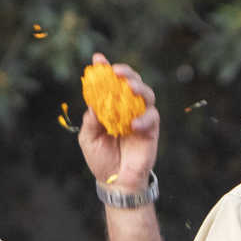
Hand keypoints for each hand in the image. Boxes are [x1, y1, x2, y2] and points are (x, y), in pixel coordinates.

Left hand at [78, 54, 159, 192]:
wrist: (115, 181)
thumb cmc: (100, 158)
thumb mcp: (89, 138)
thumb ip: (91, 120)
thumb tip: (94, 103)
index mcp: (111, 107)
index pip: (109, 84)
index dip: (105, 70)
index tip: (98, 59)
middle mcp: (128, 108)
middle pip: (132, 83)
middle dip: (126, 73)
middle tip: (116, 71)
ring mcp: (141, 118)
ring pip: (147, 95)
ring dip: (139, 88)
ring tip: (130, 87)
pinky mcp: (152, 130)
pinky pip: (152, 118)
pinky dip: (144, 118)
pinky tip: (133, 124)